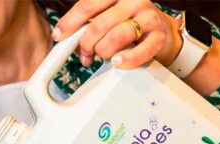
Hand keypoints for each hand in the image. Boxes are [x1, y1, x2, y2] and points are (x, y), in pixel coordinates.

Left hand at [51, 0, 182, 68]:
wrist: (161, 32)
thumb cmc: (128, 25)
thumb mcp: (107, 19)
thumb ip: (88, 25)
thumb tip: (66, 40)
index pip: (88, 4)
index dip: (70, 22)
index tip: (58, 36)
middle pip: (99, 24)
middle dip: (86, 44)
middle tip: (85, 55)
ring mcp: (148, 16)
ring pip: (117, 36)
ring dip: (103, 52)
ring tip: (103, 57)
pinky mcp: (159, 36)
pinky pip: (140, 51)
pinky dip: (126, 59)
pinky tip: (117, 62)